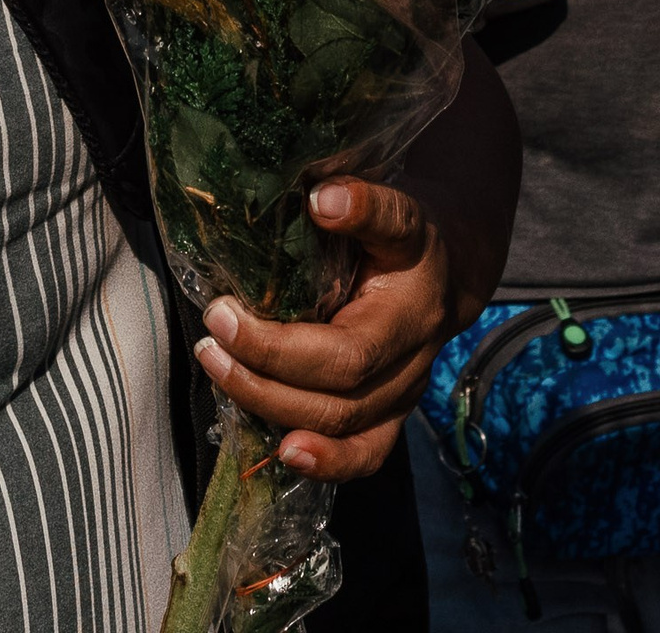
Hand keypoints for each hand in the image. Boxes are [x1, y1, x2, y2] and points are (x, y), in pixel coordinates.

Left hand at [192, 178, 450, 481]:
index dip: (313, 291)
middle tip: (216, 323)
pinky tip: (285, 453)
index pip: (367, 299)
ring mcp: (405, 390)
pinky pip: (365, 454)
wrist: (443, 275)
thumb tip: (319, 197)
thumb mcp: (394, 206)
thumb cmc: (400, 238)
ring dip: (269, 398)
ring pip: (342, 416)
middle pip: (343, 372)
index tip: (250, 278)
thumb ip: (365, 203)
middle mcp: (415, 347)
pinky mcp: (391, 418)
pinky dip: (326, 462)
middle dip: (267, 357)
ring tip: (216, 362)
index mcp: (414, 290)